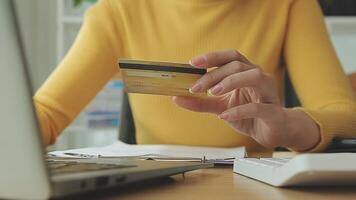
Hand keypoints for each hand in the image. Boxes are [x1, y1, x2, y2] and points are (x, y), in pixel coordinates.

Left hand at [173, 49, 319, 150]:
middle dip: (214, 74)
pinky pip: (258, 107)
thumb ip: (200, 102)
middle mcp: (258, 77)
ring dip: (230, 82)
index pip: (230, 56)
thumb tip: (175, 98)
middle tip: (195, 87)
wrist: (272, 133)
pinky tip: (224, 115)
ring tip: (213, 92)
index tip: (192, 62)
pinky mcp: (273, 112)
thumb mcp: (220, 107)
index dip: (212, 56)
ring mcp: (268, 93)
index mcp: (245, 73)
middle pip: (237, 65)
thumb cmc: (248, 115)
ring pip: (254, 76)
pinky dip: (239, 110)